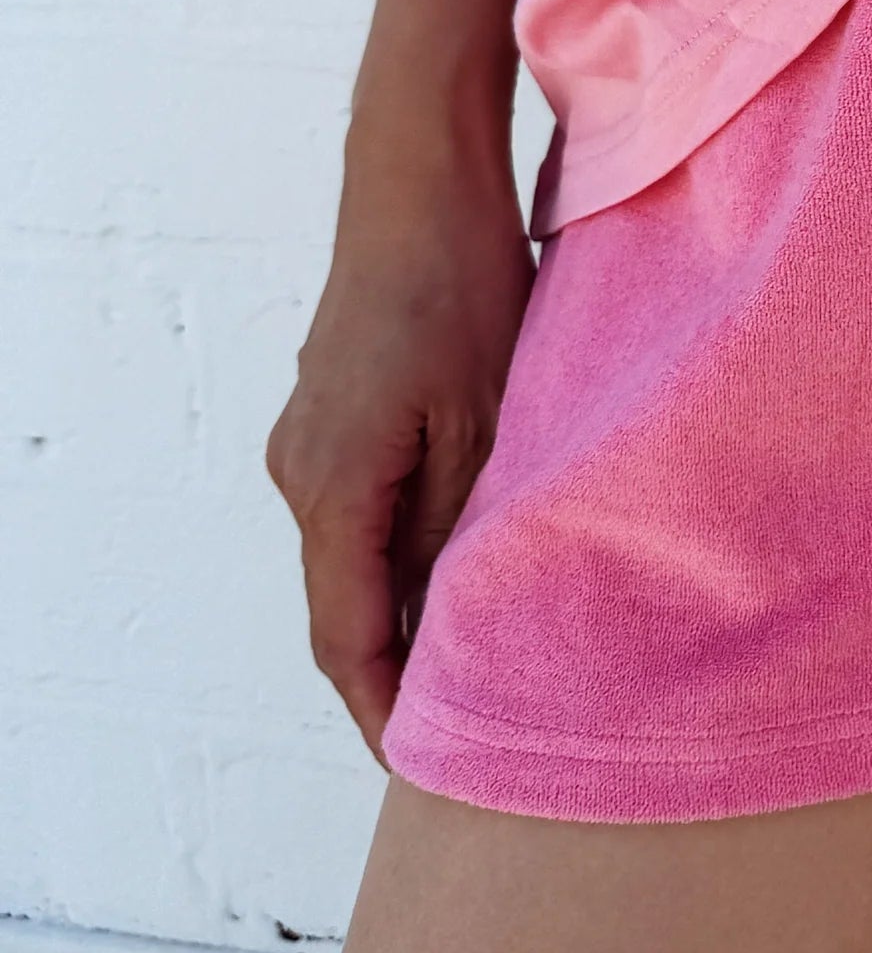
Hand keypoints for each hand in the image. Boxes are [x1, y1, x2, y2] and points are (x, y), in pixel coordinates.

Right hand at [267, 139, 533, 758]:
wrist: (418, 180)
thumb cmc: (462, 284)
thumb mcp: (488, 417)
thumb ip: (465, 524)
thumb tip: (461, 621)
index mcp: (333, 485)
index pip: (348, 638)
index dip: (382, 712)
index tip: (419, 772)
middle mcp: (302, 473)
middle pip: (347, 607)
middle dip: (398, 673)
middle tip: (465, 735)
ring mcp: (310, 443)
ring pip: (358, 558)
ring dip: (410, 608)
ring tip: (481, 662)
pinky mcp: (334, 415)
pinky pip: (363, 510)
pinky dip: (408, 551)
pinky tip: (467, 566)